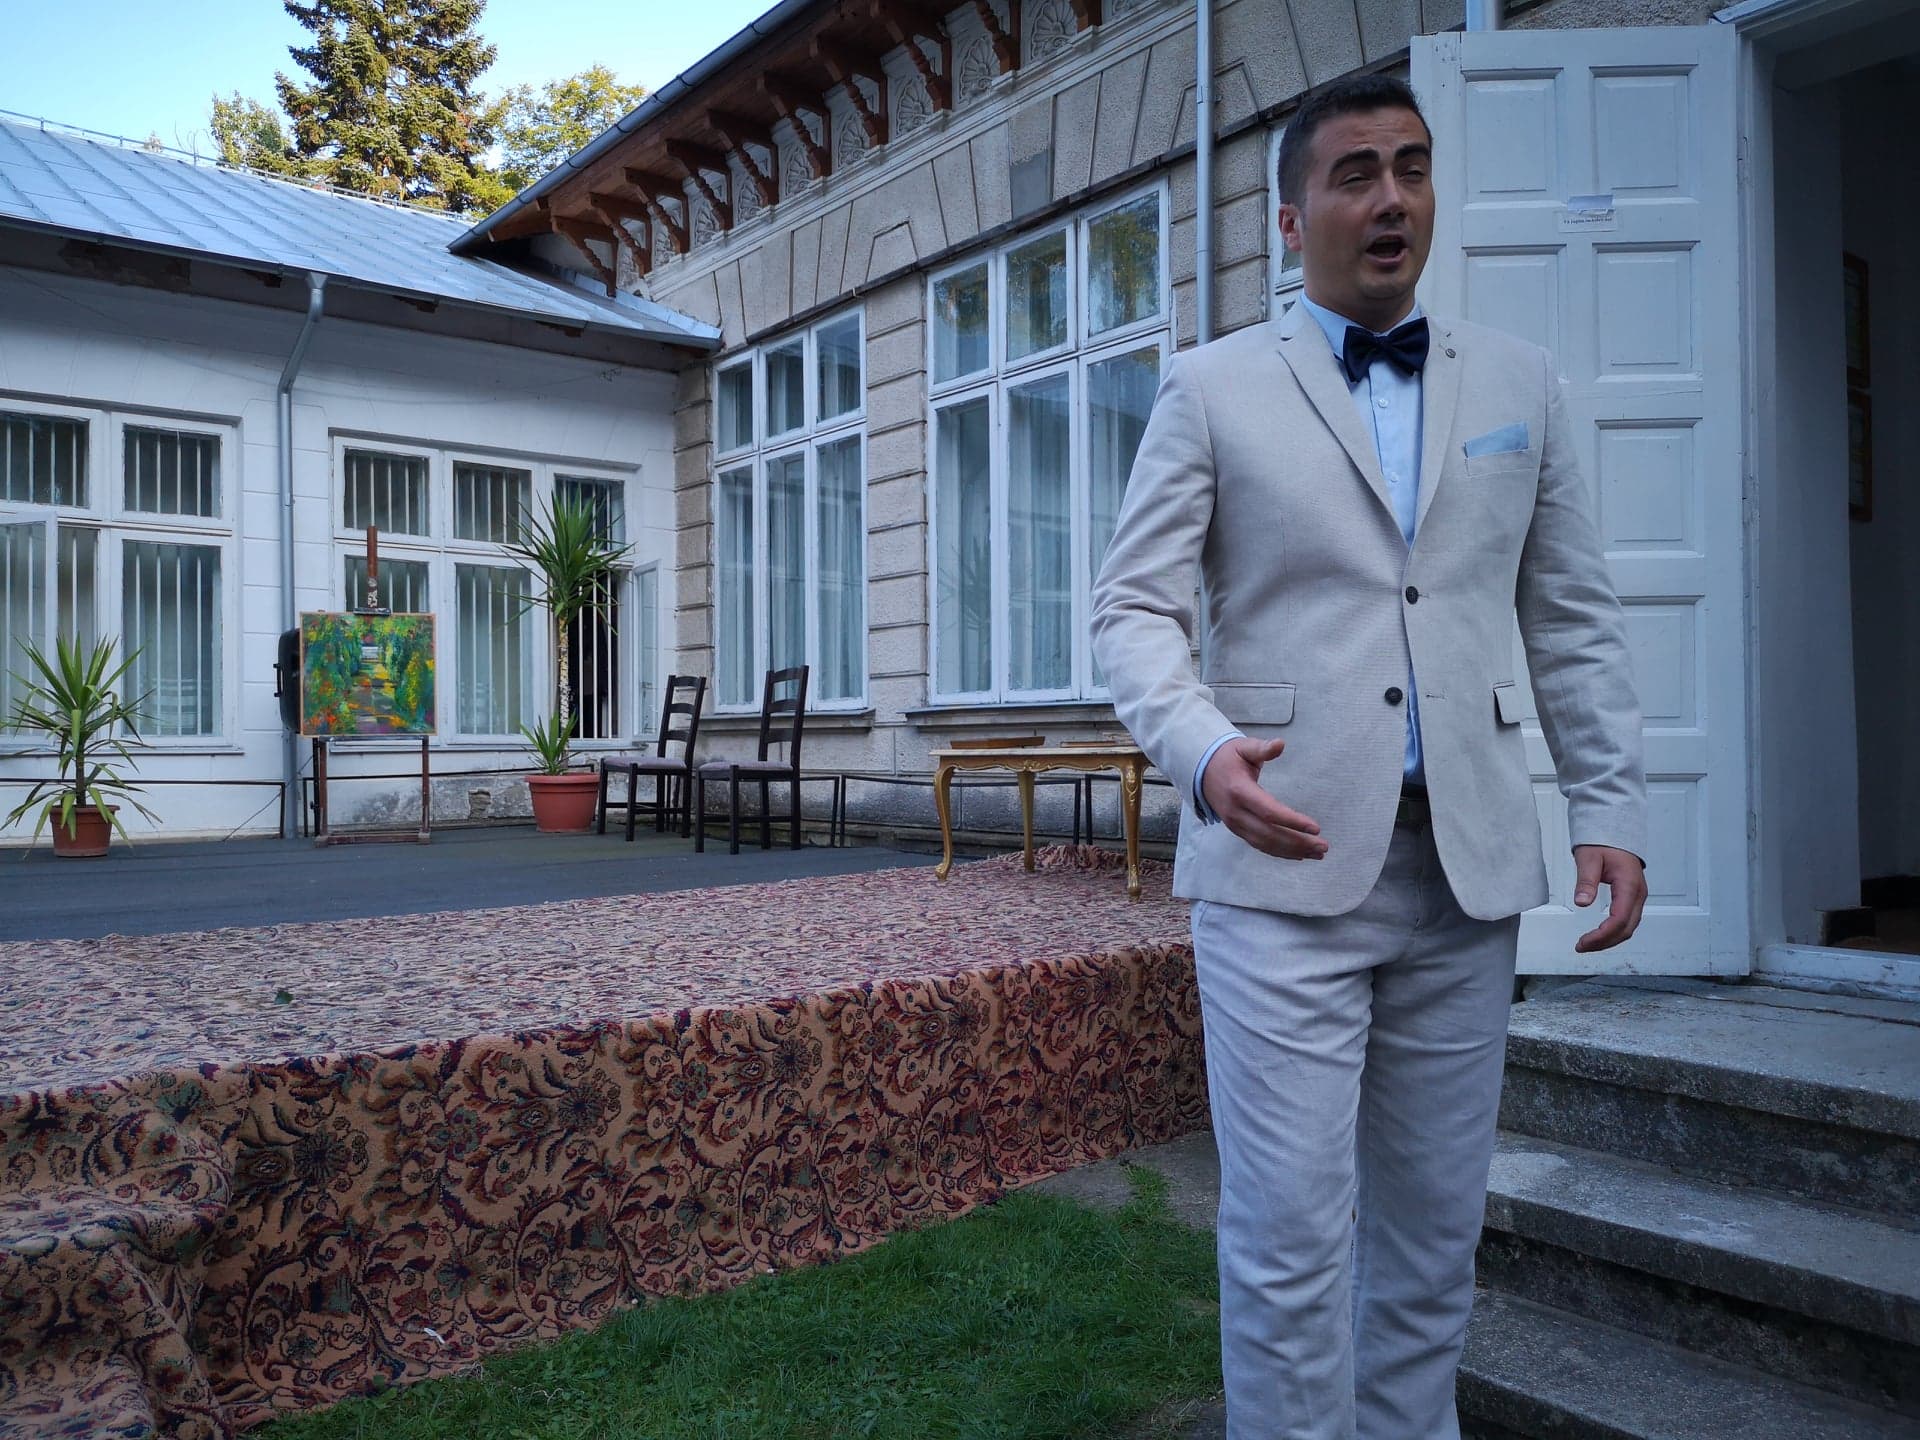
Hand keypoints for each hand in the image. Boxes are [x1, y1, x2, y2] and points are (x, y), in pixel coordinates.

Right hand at [1200, 737, 1326, 860]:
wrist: (1201, 769)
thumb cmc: (1226, 757)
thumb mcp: (1243, 747)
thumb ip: (1262, 748)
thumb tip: (1280, 744)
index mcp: (1240, 791)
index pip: (1269, 812)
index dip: (1293, 821)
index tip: (1315, 827)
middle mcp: (1236, 812)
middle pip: (1270, 834)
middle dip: (1298, 842)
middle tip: (1323, 847)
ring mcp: (1235, 824)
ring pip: (1266, 843)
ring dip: (1293, 851)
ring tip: (1317, 854)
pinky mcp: (1237, 830)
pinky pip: (1260, 845)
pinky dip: (1280, 852)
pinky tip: (1299, 855)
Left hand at [1571, 845, 1646, 952]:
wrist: (1615, 833)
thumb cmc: (1603, 842)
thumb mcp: (1589, 858)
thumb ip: (1586, 881)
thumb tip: (1582, 903)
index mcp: (1629, 885)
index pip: (1619, 919)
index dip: (1602, 935)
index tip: (1584, 942)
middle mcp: (1638, 894)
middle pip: (1626, 929)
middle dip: (1604, 942)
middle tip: (1581, 947)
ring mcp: (1637, 897)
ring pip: (1628, 928)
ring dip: (1609, 940)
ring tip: (1587, 944)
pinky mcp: (1632, 897)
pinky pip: (1627, 921)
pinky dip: (1613, 932)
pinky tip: (1599, 935)